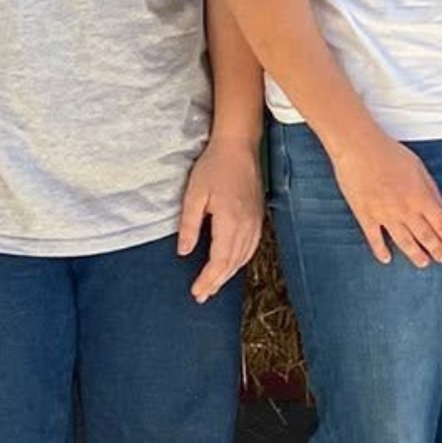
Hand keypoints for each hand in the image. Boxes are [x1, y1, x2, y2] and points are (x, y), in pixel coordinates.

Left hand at [178, 136, 264, 301]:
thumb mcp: (194, 195)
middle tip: (202, 296)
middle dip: (216, 282)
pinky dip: (240, 261)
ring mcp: (255, 221)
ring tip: (214, 286)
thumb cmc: (214, 166)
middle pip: (233, 263)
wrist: (239, 146)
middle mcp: (247, 225)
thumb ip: (189, 225)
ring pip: (244, 257)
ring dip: (228, 274)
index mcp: (230, 221)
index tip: (196, 291)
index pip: (219, 260)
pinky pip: (251, 247)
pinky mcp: (258, 216)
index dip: (208, 279)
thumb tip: (183, 252)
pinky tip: (231, 265)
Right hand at [332, 131, 441, 266]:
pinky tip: (386, 259)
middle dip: (436, 249)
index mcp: (420, 197)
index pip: (440, 222)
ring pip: (404, 242)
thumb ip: (431, 188)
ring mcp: (384, 216)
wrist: (359, 149)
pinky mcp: (365, 216)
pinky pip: (375, 239)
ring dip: (415, 255)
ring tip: (423, 263)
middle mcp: (405, 210)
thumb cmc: (390, 153)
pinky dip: (381, 251)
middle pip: (425, 236)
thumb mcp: (418, 167)